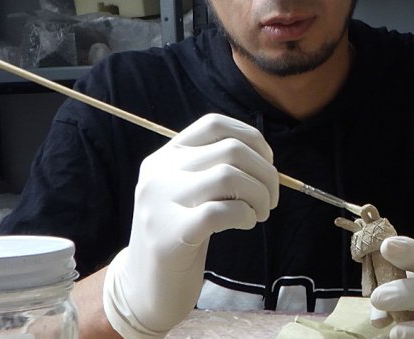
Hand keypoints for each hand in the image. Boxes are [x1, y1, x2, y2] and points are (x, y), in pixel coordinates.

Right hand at [103, 114, 278, 337]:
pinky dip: (245, 215)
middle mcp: (159, 174)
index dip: (251, 138)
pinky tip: (245, 224)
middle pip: (230, 150)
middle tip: (270, 198)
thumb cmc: (179, 235)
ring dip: (259, 194)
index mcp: (164, 157)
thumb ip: (213, 168)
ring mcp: (161, 203)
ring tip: (260, 213)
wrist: (143, 288)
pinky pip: (221, 211)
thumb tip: (264, 159)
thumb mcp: (188, 192)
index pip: (214, 124)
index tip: (266, 162)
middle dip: (265, 172)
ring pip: (228, 176)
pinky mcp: (171, 235)